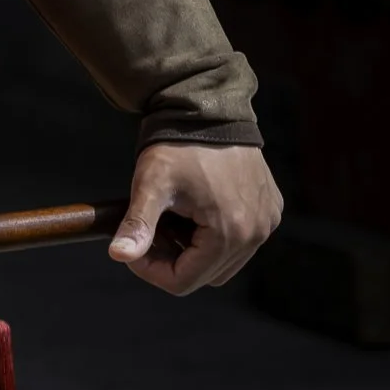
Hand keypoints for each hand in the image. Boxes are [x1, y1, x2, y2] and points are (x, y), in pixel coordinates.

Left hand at [109, 142, 282, 293]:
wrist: (209, 108)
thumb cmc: (178, 145)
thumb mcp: (152, 184)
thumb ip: (138, 224)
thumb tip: (118, 255)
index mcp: (229, 233)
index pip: (184, 281)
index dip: (152, 270)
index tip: (134, 247)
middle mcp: (256, 233)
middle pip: (205, 275)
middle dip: (175, 260)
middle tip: (153, 230)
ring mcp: (268, 221)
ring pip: (225, 261)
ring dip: (198, 250)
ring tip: (176, 218)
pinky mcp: (272, 208)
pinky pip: (244, 239)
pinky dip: (220, 234)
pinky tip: (199, 208)